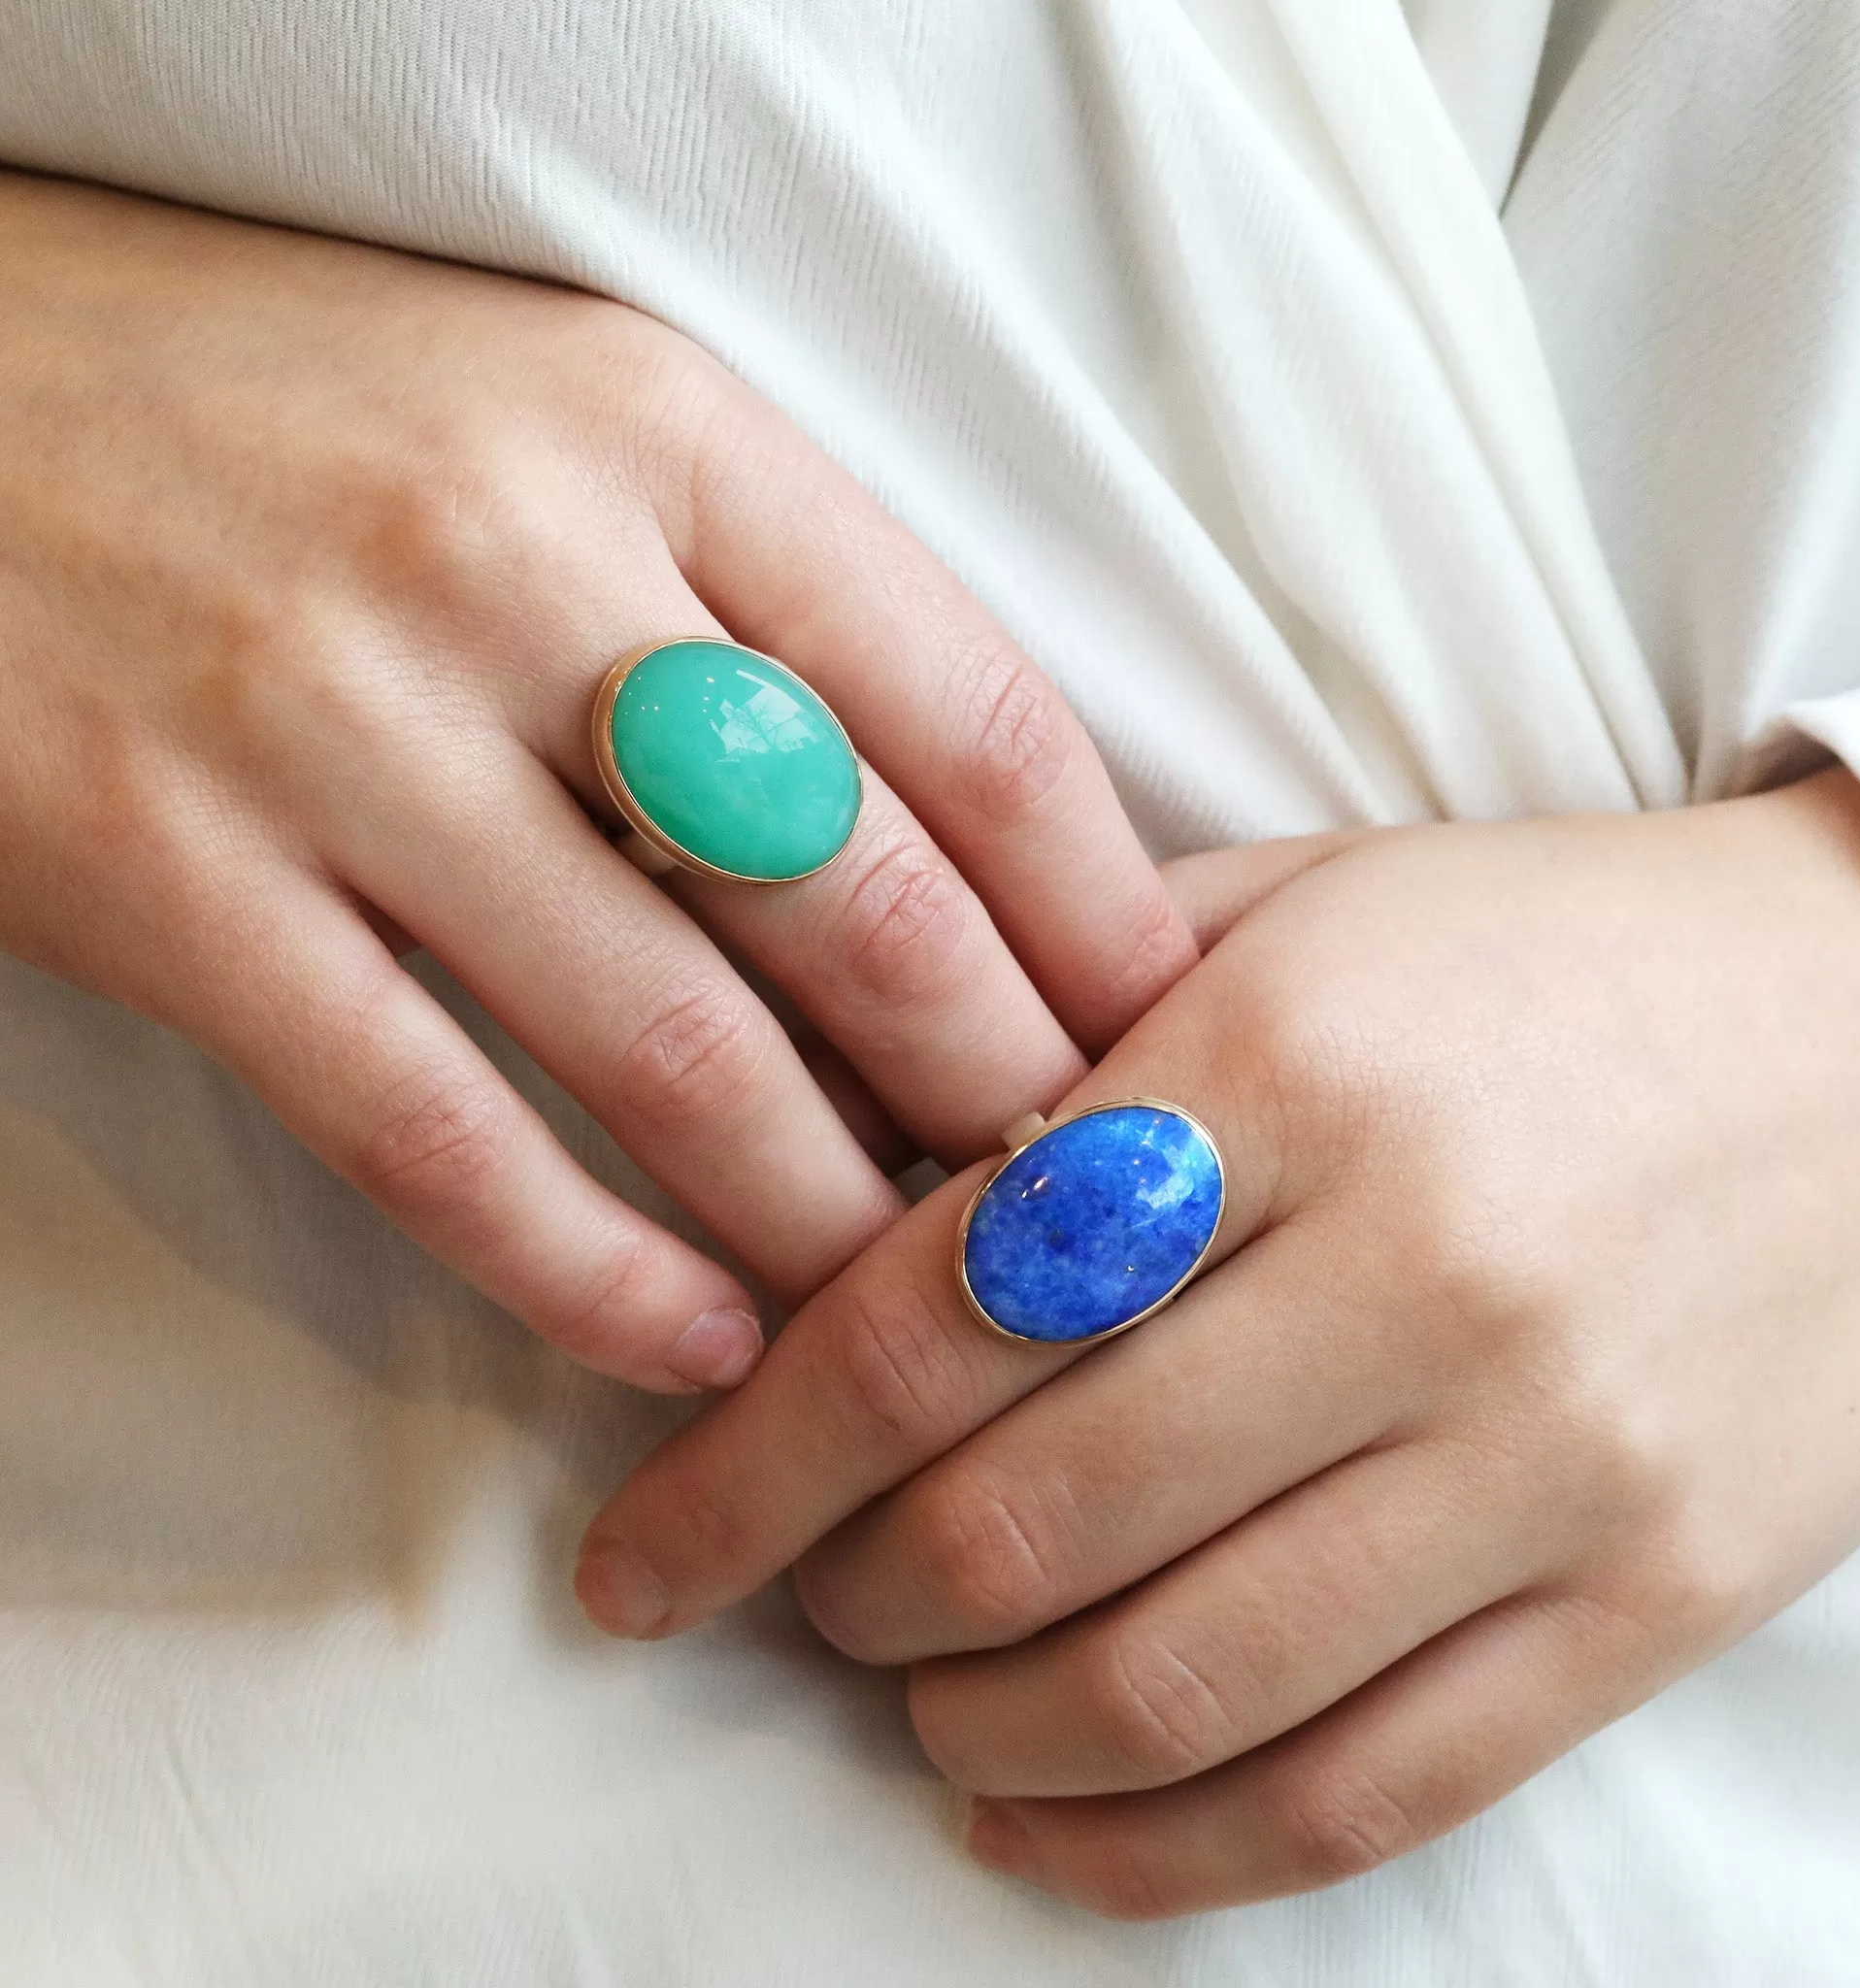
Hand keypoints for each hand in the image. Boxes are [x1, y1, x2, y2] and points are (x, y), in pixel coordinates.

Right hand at [0, 171, 1192, 1389]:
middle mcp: (515, 563)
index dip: (1102, 918)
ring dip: (820, 1219)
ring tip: (912, 1317)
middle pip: (855, 901)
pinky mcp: (165, 877)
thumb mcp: (581, 425)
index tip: (1171, 1049)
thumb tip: (971, 864)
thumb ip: (781, 608)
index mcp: (663, 435)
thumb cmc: (311, 417)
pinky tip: (697, 1344)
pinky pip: (430, 1129)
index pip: (971, 715)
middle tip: (1078, 1221)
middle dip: (1000, 1098)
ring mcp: (331, 724)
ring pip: (666, 1046)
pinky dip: (587, 1266)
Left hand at [577, 769, 1859, 1913]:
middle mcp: (1418, 1274)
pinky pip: (1366, 1790)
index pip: (938, 1309)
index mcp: (1297, 1068)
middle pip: (1027, 1520)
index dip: (750, 1458)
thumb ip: (1073, 1026)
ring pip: (1178, 1688)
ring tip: (908, 1694)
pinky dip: (1162, 1850)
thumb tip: (848, 1164)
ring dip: (976, 1730)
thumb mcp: (1306, 912)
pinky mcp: (1654, 1598)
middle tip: (783, 1590)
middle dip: (843, 1592)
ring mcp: (1554, 1459)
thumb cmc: (1555, 958)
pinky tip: (1049, 1822)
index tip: (650, 1547)